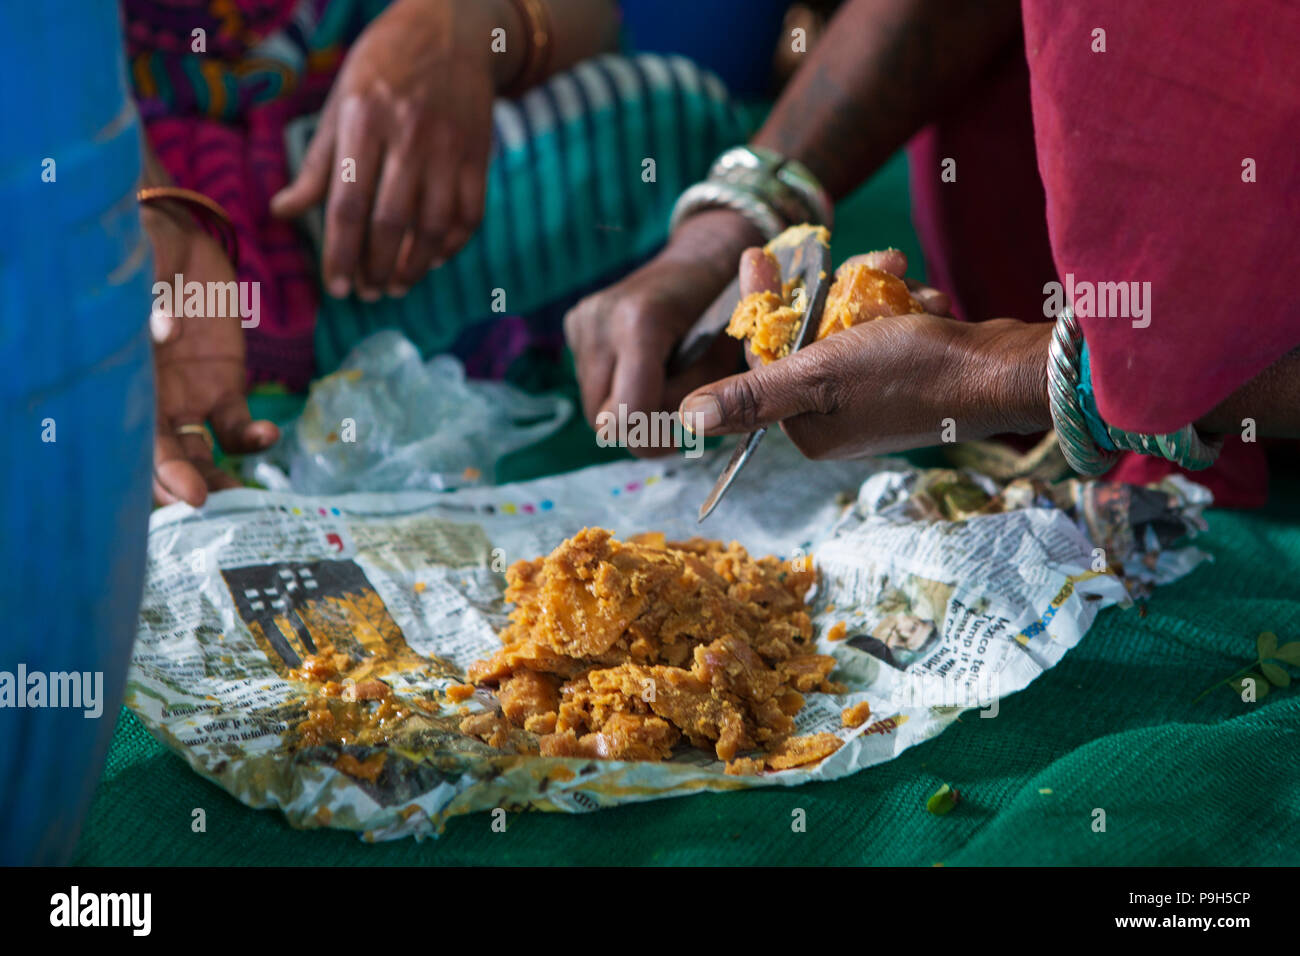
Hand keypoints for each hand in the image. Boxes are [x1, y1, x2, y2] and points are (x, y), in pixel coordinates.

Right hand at [144, 205, 278, 505]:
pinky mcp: (224, 386)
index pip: (132, 441)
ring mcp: (188, 398)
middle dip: (186, 484)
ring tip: (243, 494)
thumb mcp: (139, 271)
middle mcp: (151, 400)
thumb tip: (163, 329)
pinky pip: (237, 426)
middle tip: (210, 502)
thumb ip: (145, 302)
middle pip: (164, 458)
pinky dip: (253, 438)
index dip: (157, 472)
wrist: (179, 239)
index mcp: (120, 380)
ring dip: (221, 476)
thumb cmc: (144, 253)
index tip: (186, 492)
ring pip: (202, 453)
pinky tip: (270, 435)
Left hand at [270, 0, 499, 299]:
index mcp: (364, 122)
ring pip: (433, 228)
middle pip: (391, 224)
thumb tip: (283, 212)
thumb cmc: (383, 68)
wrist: (450, 29)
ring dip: (413, 267)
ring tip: (395, 286)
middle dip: (375, 268)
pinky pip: (469, 216)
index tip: (336, 286)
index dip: (340, 254)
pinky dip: (452, 246)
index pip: (348, 204)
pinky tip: (433, 260)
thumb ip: (318, 164)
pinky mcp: (478, 156)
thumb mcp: (342, 103)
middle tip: (365, 293)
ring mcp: (449, 148)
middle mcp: (408, 137)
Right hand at [564, 210, 763, 453]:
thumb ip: (699, 395)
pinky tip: (645, 365)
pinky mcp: (575, 324)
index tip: (677, 436)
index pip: (628, 412)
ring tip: (662, 382)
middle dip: (642, 425)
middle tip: (677, 412)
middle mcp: (600, 319)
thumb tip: (675, 433)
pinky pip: (591, 383)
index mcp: (640, 321)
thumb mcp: (725, 355)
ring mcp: (582, 320)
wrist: (702, 257)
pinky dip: (618, 387)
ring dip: (629, 408)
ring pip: (594, 407)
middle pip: (604, 419)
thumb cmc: (724, 306)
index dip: (654, 437)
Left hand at [679, 251, 1050, 458]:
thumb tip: (683, 421)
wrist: (1002, 370)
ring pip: (849, 323)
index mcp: (807, 429)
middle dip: (829, 293)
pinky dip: (904, 305)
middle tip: (842, 253)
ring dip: (874, 292)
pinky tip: (927, 301)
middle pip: (806, 337)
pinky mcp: (909, 371)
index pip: (763, 359)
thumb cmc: (910, 372)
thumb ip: (751, 396)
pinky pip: (887, 326)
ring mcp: (874, 395)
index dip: (761, 305)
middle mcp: (836, 418)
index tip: (757, 253)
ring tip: (900, 274)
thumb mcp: (818, 377)